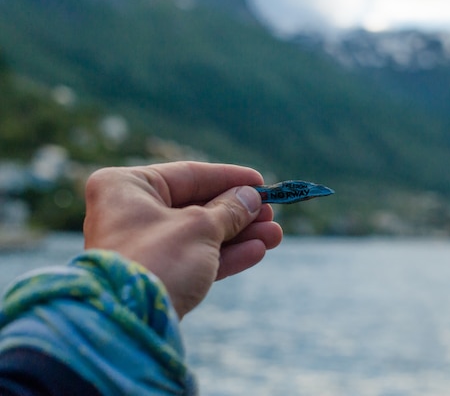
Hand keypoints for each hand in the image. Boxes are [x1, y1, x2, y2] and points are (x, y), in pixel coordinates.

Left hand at [82, 161, 282, 317]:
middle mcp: (130, 212)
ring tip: (275, 236)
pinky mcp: (155, 274)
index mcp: (127, 186)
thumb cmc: (158, 261)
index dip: (229, 178)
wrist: (130, 323)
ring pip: (199, 235)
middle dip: (239, 213)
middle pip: (196, 205)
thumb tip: (252, 197)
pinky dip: (224, 256)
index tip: (261, 183)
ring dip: (239, 236)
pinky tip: (256, 252)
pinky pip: (194, 258)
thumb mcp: (199, 228)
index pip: (188, 174)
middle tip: (272, 214)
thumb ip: (230, 210)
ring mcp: (142, 246)